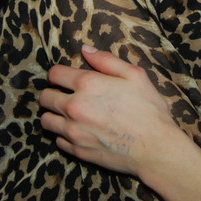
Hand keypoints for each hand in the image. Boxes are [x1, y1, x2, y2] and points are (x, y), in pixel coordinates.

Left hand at [39, 45, 175, 175]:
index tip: (65, 78)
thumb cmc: (149, 110)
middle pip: (45, 97)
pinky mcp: (77, 150)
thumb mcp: (135, 76)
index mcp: (87, 84)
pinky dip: (64, 135)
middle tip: (65, 96)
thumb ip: (106, 60)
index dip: (58, 74)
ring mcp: (74, 131)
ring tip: (68, 115)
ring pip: (46, 121)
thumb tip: (85, 50)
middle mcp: (74, 107)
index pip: (54, 74)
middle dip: (52, 93)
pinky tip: (79, 131)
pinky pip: (58, 140)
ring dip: (54, 115)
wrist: (155, 148)